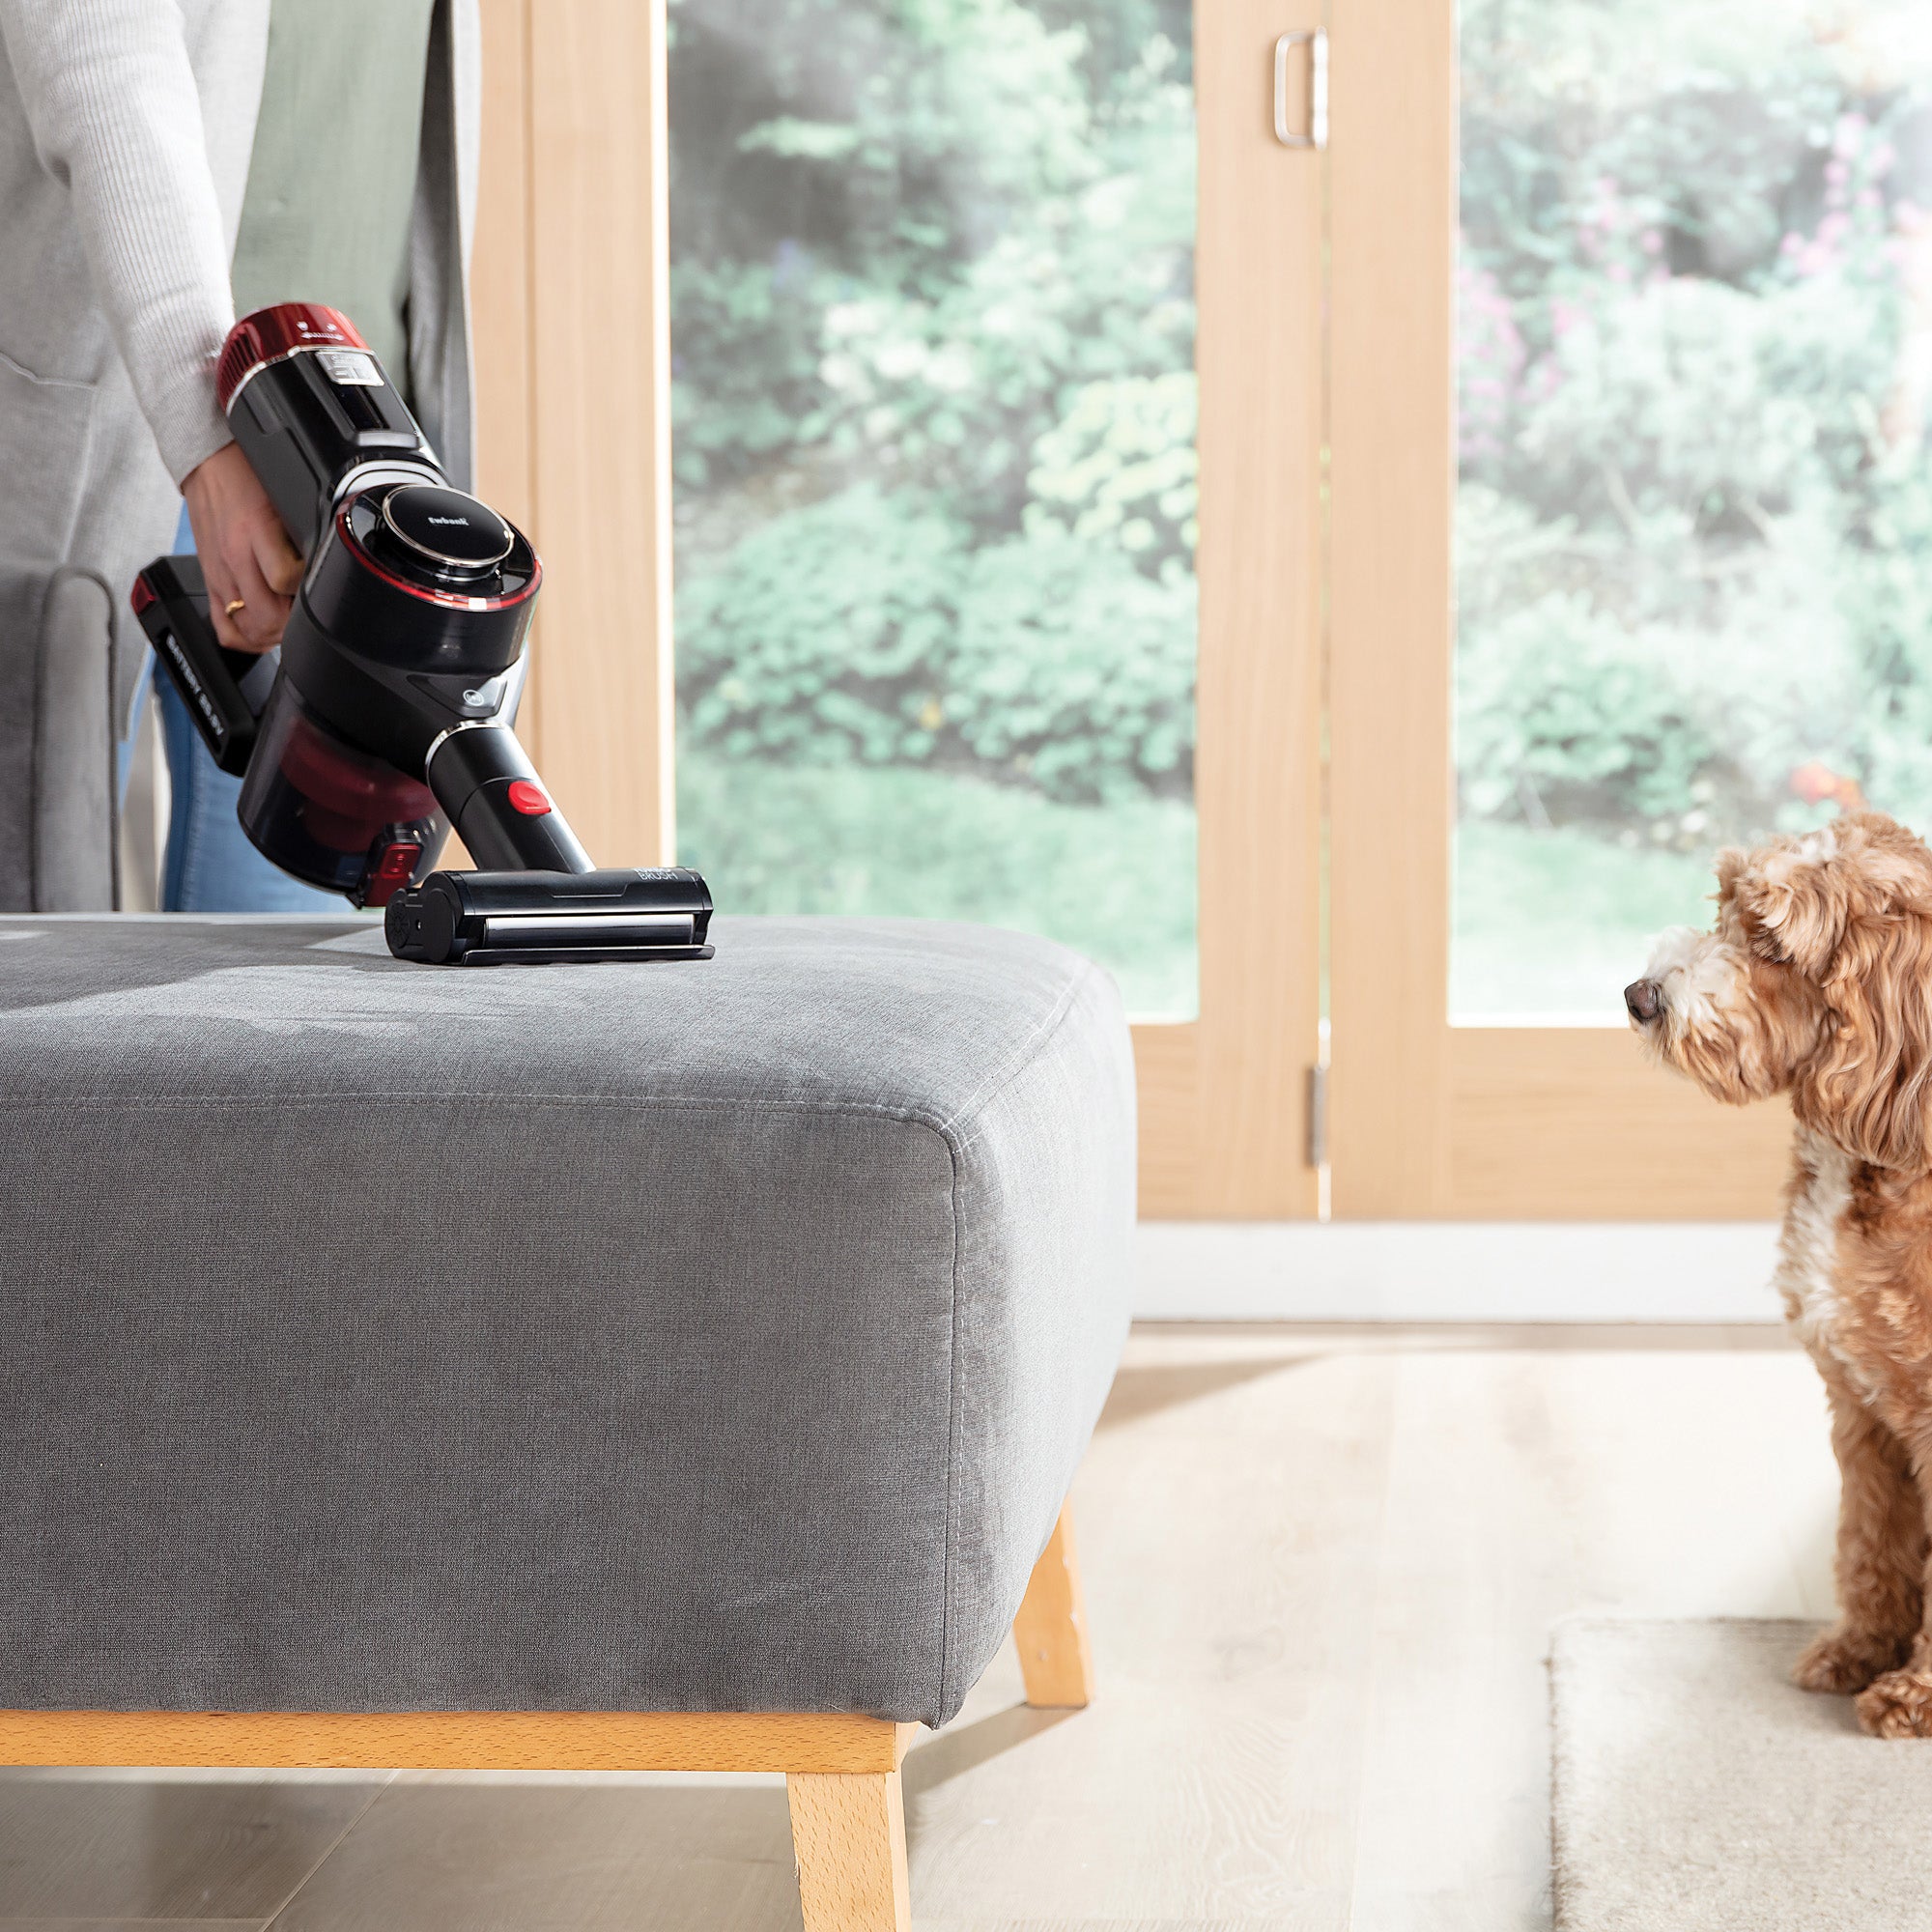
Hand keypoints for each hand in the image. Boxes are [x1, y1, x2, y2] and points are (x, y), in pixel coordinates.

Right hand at [180, 441, 302, 652]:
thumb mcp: (285, 497)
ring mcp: (219, 573)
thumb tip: (325, 561)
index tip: (316, 584)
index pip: (285, 579)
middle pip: (267, 616)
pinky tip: (262, 632)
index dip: (307, 589)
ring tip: (288, 623)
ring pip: (248, 629)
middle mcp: (234, 557)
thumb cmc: (246, 475)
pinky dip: (245, 638)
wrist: (205, 462)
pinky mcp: (209, 580)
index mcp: (256, 531)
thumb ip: (302, 532)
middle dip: (293, 622)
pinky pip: (223, 626)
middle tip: (305, 613)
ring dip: (273, 634)